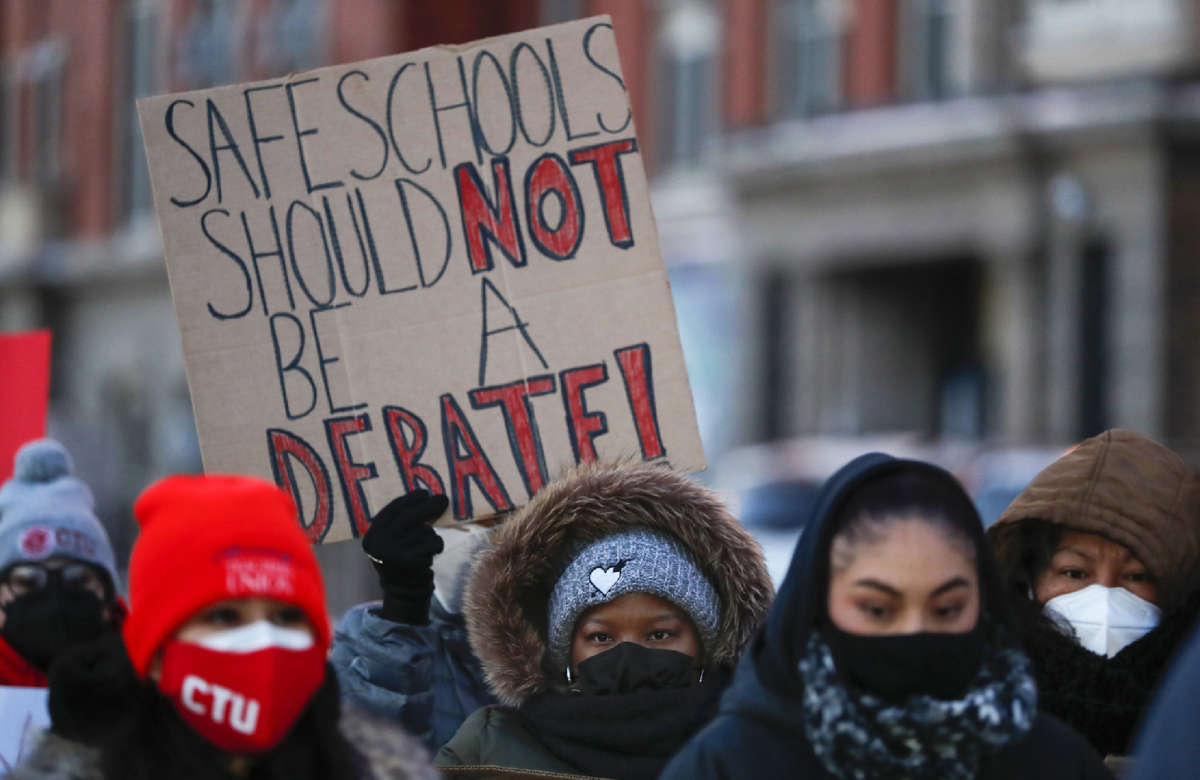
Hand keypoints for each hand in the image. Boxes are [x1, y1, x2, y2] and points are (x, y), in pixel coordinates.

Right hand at [362, 491, 447, 623]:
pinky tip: (429, 555)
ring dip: (432, 535)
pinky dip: (436, 546)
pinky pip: (433, 543)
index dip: (409, 499)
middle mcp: (380, 543)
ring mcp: (395, 553)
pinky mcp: (412, 561)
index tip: (424, 492)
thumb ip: (399, 523)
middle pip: (409, 516)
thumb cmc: (400, 560)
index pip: (392, 510)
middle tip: (443, 499)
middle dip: (429, 506)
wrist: (402, 593)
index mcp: (372, 536)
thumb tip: (425, 497)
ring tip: (426, 546)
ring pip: (425, 530)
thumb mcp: (390, 542)